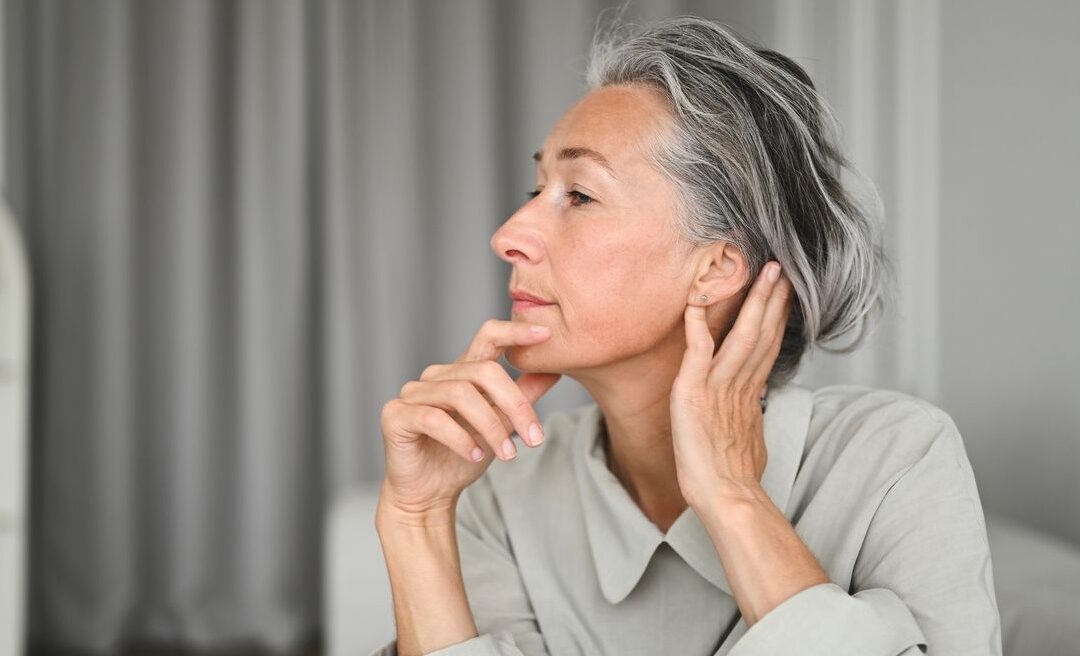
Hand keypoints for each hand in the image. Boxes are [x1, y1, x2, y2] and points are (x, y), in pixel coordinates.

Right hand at [378, 319, 561, 520]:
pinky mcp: (396, 415)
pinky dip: (460, 439)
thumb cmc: (462, 456)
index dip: (515, 331)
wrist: (429, 494)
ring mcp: (413, 393)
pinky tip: (475, 456)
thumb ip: (522, 396)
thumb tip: (554, 370)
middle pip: (483, 371)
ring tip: (507, 455)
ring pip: (461, 394)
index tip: (545, 334)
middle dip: (515, 404)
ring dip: (491, 427)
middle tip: (534, 438)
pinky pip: (434, 418)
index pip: (488, 336)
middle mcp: (436, 375)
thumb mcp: (501, 425)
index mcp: (462, 371)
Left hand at [670, 261, 792, 508]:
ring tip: (762, 272)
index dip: (777, 317)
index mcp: (751, 393)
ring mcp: (718, 387)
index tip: (788, 292)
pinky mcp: (694, 392)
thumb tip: (755, 410)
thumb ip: (750, 416)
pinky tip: (695, 301)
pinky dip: (697, 325)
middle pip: (762, 333)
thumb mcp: (748, 439)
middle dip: (773, 299)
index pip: (768, 346)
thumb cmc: (734, 477)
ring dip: (751, 301)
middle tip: (782, 268)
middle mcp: (739, 385)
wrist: (725, 497)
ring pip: (741, 335)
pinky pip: (697, 351)